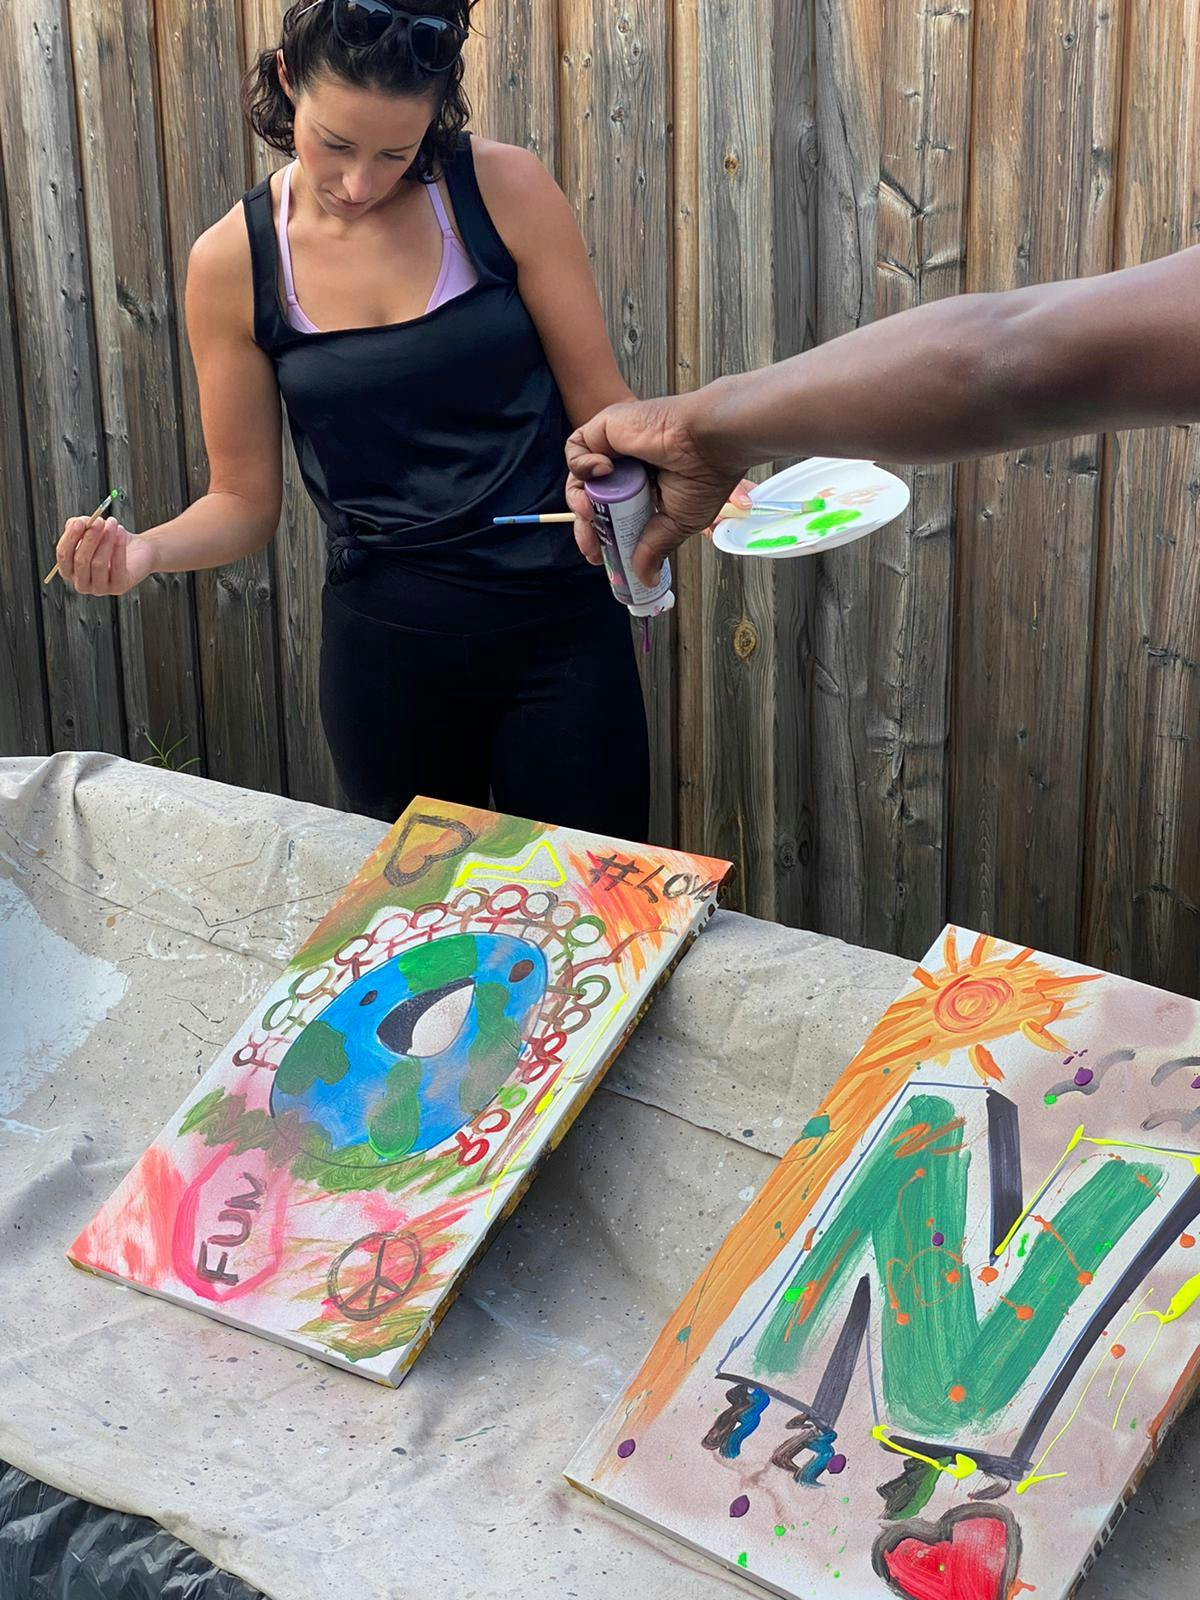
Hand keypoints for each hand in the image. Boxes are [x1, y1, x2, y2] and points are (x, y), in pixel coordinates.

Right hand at [56, 515, 156, 595]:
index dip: (70, 538)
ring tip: (113, 523)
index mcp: (70, 570)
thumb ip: (78, 524)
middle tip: (99, 520)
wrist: (138, 550)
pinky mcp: (118, 587)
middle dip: (89, 538)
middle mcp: (81, 583)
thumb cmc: (110, 540)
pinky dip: (118, 547)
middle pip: (80, 561)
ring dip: (106, 540)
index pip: (63, 556)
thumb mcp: (91, 529)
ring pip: (98, 564)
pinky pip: (117, 567)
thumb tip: (75, 523)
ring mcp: (99, 588)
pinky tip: (121, 532)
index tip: (80, 522)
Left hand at [565, 393, 751, 584]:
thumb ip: (653, 548)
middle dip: (585, 526)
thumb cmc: (706, 476)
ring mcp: (616, 448)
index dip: (602, 534)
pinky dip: (581, 464)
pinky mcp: (605, 428)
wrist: (710, 441)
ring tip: (590, 511)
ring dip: (579, 501)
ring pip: (579, 479)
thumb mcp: (677, 523)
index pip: (613, 513)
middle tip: (590, 545)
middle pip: (591, 499)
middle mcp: (629, 468)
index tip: (600, 555)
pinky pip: (576, 448)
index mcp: (646, 488)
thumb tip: (644, 578)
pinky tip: (604, 469)